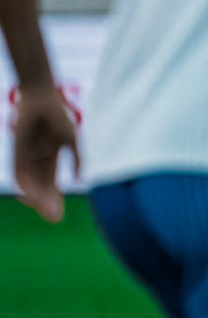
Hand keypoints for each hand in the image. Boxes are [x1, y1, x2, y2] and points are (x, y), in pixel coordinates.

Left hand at [11, 86, 77, 222]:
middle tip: (54, 218)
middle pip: (40, 187)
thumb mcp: (71, 141)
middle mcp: (36, 160)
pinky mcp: (17, 152)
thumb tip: (82, 178)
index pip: (51, 184)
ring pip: (30, 184)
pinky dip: (25, 185)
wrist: (41, 99)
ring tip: (46, 210)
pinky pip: (19, 172)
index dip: (55, 199)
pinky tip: (31, 196)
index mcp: (50, 158)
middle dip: (47, 204)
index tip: (59, 215)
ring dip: (37, 198)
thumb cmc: (57, 117)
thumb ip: (77, 160)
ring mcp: (26, 157)